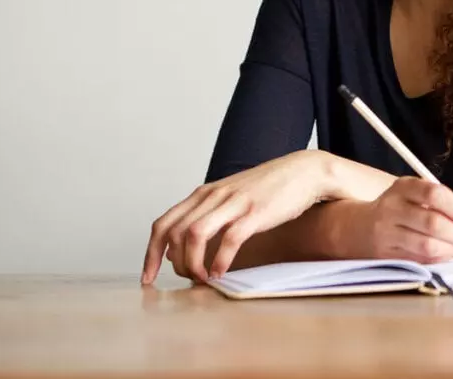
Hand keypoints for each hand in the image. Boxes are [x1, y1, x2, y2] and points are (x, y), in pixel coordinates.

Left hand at [141, 149, 327, 283]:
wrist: (304, 172)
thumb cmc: (269, 189)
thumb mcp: (230, 196)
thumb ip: (208, 215)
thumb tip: (184, 247)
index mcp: (204, 194)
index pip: (163, 225)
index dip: (150, 254)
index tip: (148, 278)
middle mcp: (213, 196)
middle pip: (173, 233)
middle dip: (173, 264)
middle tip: (187, 280)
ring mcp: (233, 203)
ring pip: (194, 235)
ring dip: (193, 264)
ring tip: (203, 279)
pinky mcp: (255, 212)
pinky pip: (228, 239)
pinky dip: (219, 261)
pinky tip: (221, 273)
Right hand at [351, 176, 452, 262]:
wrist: (358, 228)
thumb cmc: (400, 209)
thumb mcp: (419, 197)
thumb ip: (450, 202)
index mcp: (403, 187)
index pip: (434, 194)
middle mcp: (391, 208)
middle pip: (433, 223)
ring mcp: (386, 234)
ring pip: (427, 246)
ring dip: (452, 249)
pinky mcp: (385, 255)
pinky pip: (420, 260)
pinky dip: (439, 259)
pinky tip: (446, 253)